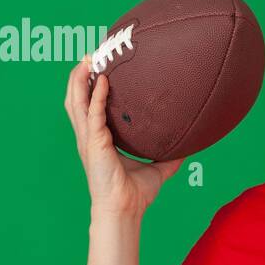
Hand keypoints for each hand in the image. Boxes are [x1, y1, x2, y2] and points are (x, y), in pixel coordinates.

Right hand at [63, 56, 183, 216]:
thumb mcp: (157, 169)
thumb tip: (188, 147)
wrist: (126, 210)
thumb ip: (170, 157)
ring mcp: (89, 139)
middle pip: (76, 99)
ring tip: (88, 59)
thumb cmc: (135, 194)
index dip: (89, 87)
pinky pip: (94, 113)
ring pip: (77, 102)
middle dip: (79, 76)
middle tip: (90, 55)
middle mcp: (89, 136)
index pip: (89, 107)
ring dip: (80, 79)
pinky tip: (104, 80)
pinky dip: (98, 95)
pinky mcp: (94, 143)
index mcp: (99, 140)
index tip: (98, 68)